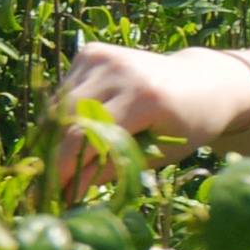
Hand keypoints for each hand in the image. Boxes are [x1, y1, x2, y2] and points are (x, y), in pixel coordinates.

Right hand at [49, 41, 241, 195]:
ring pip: (58, 105)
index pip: (85, 137)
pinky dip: (62, 116)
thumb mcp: (159, 154)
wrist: (203, 81)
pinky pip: (64, 91)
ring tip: (58, 164)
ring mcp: (102, 57)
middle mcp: (119, 70)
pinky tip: (75, 132)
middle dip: (53, 156)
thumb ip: (112, 168)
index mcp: (144, 96)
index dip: (63, 169)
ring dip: (53, 136)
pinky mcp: (91, 52)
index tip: (52, 196)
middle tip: (47, 186)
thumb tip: (66, 192)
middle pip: (65, 119)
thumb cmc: (187, 125)